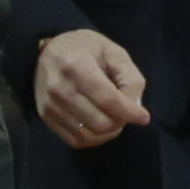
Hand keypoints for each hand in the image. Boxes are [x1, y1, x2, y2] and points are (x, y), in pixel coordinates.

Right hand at [35, 29, 150, 148]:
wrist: (48, 50)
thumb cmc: (84, 47)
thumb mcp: (112, 51)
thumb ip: (129, 77)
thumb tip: (135, 107)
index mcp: (77, 66)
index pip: (108, 100)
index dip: (130, 112)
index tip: (144, 117)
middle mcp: (60, 89)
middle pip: (100, 122)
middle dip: (120, 121)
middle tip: (126, 112)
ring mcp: (50, 106)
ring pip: (89, 135)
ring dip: (109, 132)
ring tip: (114, 118)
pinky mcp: (46, 117)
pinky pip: (76, 140)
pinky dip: (94, 138)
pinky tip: (100, 126)